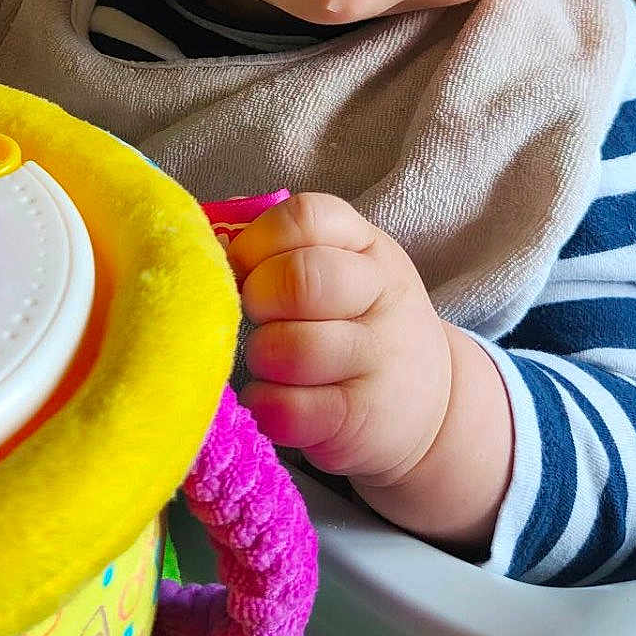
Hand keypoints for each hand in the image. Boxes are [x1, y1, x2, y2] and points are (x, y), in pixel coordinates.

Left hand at [226, 192, 452, 489]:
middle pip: (299, 279)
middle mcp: (382, 294)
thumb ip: (282, 250)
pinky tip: (274, 403)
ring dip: (261, 358)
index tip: (243, 269)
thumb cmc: (356, 325)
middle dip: (257, 299)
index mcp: (366, 246)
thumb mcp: (342, 271)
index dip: (257, 241)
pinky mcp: (363, 418)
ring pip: (292, 348)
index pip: (305, 217)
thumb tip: (206, 243)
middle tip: (256, 318)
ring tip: (268, 363)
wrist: (429, 405)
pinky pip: (291, 410)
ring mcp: (379, 358)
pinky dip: (266, 407)